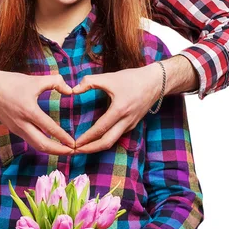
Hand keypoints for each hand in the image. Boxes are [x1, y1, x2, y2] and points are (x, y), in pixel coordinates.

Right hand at [0, 67, 75, 153]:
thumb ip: (55, 82)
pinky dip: (42, 144)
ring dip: (51, 150)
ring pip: (36, 145)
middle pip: (43, 145)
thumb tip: (70, 91)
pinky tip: (50, 143)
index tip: (74, 143)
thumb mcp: (35, 79)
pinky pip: (30, 140)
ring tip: (64, 150)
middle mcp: (22, 124)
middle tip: (73, 151)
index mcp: (29, 111)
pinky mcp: (13, 129)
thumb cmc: (11, 82)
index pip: (50, 128)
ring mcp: (17, 128)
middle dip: (59, 150)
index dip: (63, 138)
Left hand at [73, 56, 197, 152]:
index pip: (100, 129)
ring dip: (97, 146)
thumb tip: (73, 90)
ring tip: (82, 148)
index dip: (87, 138)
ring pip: (112, 141)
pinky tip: (95, 139)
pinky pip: (117, 136)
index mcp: (120, 110)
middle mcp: (126, 121)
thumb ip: (89, 82)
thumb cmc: (132, 79)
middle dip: (90, 149)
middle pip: (107, 142)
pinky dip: (105, 140)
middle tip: (75, 151)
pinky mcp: (132, 125)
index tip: (75, 143)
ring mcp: (130, 125)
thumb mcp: (109, 77)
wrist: (155, 82)